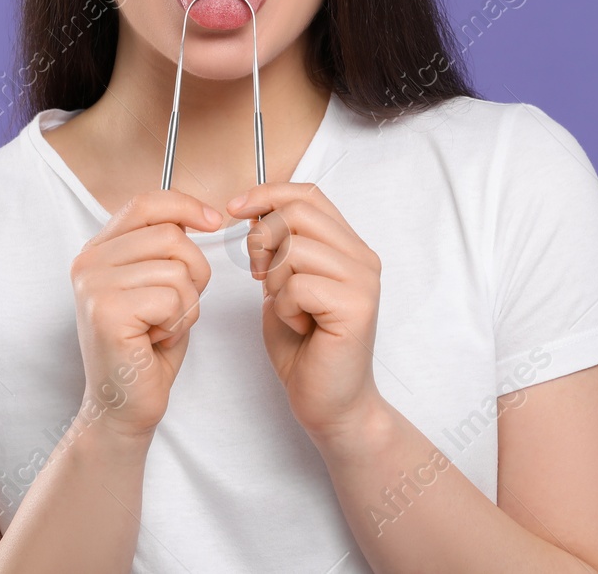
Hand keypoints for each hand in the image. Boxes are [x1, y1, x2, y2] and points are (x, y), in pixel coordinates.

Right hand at [69, 189, 223, 439]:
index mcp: (99, 249)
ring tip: (162, 326)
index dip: (186, 205)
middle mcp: (88, 262)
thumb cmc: (147, 346)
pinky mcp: (106, 312)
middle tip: (177, 306)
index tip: (214, 221)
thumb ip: (166, 248)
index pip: (146, 202)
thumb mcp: (158, 284)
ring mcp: (93, 286)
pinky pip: (172, 298)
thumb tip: (205, 215)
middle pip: (171, 236)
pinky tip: (155, 340)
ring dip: (186, 304)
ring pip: (177, 270)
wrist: (124, 404)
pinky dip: (178, 323)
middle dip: (194, 272)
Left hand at [227, 183, 385, 441]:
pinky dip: (284, 306)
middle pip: (298, 213)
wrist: (330, 404)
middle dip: (263, 239)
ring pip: (294, 249)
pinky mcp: (356, 307)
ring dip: (275, 281)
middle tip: (260, 275)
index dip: (267, 194)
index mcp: (349, 247)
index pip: (308, 195)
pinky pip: (298, 284)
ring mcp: (363, 281)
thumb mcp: (283, 285)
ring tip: (288, 309)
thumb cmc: (305, 348)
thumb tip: (255, 211)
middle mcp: (363, 258)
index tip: (234, 208)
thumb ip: (279, 249)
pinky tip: (299, 326)